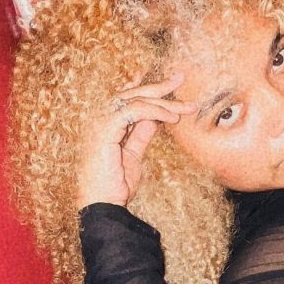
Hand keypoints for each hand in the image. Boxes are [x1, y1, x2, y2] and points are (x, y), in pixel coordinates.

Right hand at [75, 73, 196, 208]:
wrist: (102, 206)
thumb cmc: (115, 185)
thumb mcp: (133, 154)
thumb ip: (141, 134)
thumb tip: (157, 118)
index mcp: (105, 124)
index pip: (128, 98)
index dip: (148, 88)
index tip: (171, 82)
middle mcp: (99, 119)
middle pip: (131, 94)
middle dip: (158, 86)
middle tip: (180, 77)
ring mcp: (99, 122)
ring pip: (135, 100)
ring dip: (162, 102)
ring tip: (184, 109)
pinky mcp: (103, 129)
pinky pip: (133, 111)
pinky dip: (154, 111)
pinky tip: (171, 119)